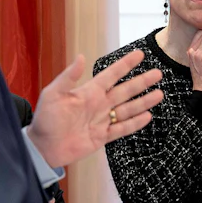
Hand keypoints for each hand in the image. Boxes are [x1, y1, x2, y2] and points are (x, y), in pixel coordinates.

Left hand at [28, 50, 163, 166]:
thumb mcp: (53, 94)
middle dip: (141, 82)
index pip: (111, 75)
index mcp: (88, 92)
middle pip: (125, 91)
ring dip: (143, 102)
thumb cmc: (45, 119)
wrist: (42, 147)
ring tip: (159, 94)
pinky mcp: (101, 137)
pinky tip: (147, 116)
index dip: (125, 65)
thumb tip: (81, 57)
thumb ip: (68, 77)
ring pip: (127, 109)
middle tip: (158, 73)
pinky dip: (134, 123)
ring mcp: (101, 120)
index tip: (139, 54)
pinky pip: (121, 129)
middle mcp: (98, 104)